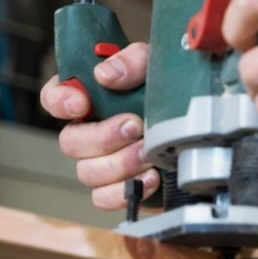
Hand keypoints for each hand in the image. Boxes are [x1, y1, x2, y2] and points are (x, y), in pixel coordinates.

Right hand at [39, 42, 159, 209]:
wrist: (201, 124)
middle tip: (135, 126)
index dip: (60, 101)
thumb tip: (106, 75)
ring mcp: (103, 160)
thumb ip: (132, 60)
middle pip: (70, 142)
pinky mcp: (120, 186)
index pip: (55, 97)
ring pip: (87, 172)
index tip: (81, 103)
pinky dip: (125, 191)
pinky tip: (151, 177)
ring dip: (119, 164)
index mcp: (92, 97)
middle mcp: (91, 130)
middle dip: (103, 137)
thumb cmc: (171, 89)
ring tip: (149, 154)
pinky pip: (103, 198)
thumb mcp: (157, 64)